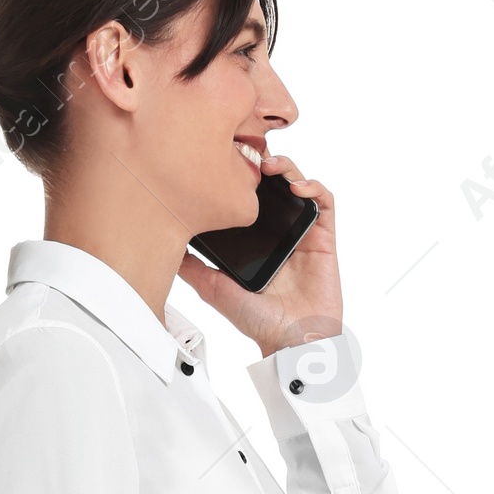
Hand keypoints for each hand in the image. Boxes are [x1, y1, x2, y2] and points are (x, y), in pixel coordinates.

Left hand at [177, 152, 342, 359]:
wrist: (290, 340)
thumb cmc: (258, 321)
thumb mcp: (215, 289)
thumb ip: (193, 268)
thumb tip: (169, 246)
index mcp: (255, 239)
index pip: (248, 197)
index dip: (240, 176)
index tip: (224, 162)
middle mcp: (278, 232)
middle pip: (273, 183)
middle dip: (263, 161)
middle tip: (248, 153)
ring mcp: (302, 233)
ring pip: (298, 184)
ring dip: (287, 167)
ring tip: (270, 166)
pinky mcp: (324, 238)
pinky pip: (325, 202)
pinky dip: (314, 187)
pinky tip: (297, 187)